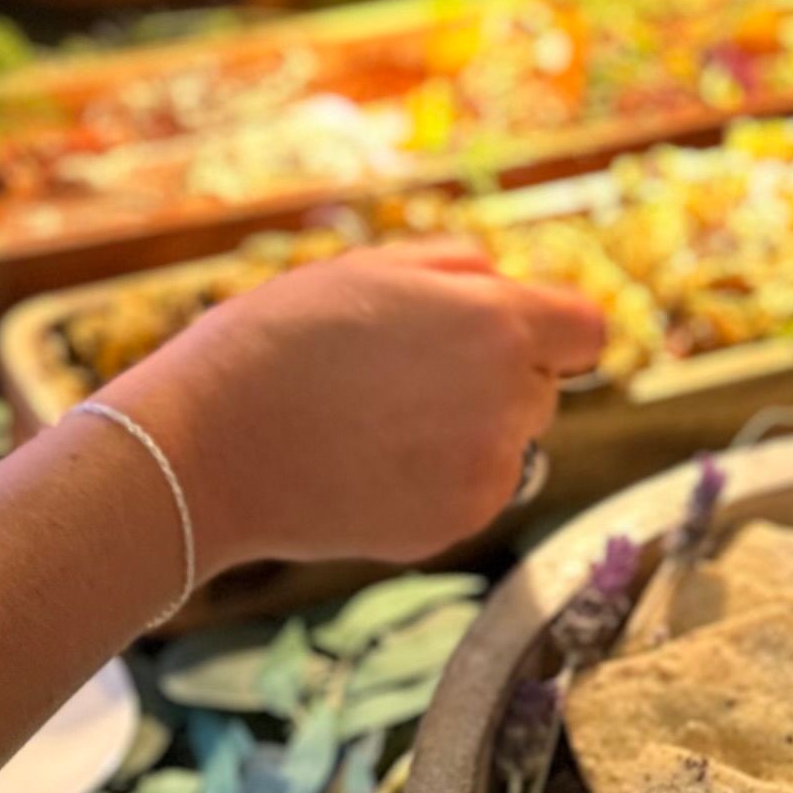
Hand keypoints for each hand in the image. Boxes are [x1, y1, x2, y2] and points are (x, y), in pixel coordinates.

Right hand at [113, 245, 604, 573]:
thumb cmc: (277, 342)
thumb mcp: (367, 267)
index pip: (585, 329)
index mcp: (495, 324)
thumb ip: (457, 267)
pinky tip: (369, 462)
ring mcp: (485, 474)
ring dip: (468, 430)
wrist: (207, 447)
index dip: (548, 326)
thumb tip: (504, 283)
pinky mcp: (453, 525)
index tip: (507, 333)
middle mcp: (507, 403)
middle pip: (542, 386)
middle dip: (495, 375)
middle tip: (404, 373)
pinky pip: (472, 491)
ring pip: (510, 443)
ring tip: (377, 420)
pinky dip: (437, 478)